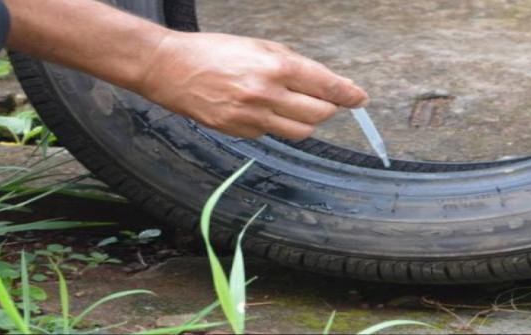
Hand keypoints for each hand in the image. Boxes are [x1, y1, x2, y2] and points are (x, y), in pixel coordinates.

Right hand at [136, 32, 368, 139]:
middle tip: (326, 100)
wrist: (170, 69)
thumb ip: (293, 64)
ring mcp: (253, 117)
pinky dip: (277, 124)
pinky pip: (273, 133)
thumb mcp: (258, 46)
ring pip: (301, 130)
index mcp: (276, 67)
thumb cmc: (214, 51)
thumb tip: (323, 81)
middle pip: (320, 113)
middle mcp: (268, 94)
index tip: (360, 98)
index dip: (348, 94)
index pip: (326, 86)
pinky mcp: (240, 132)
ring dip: (308, 120)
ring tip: (297, 106)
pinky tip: (262, 109)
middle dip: (329, 107)